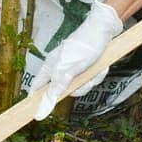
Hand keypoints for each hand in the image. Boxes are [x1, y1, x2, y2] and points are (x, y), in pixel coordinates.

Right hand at [28, 2, 123, 119]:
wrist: (104, 29)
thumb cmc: (85, 45)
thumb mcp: (70, 68)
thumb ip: (57, 86)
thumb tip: (44, 104)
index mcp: (51, 66)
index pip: (37, 87)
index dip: (38, 99)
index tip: (37, 112)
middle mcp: (61, 68)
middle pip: (65, 91)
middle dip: (80, 87)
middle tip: (86, 79)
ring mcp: (74, 69)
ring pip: (81, 85)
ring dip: (91, 79)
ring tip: (96, 69)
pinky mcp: (86, 68)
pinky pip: (91, 79)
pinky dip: (97, 74)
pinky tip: (101, 66)